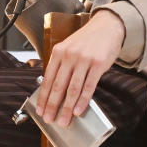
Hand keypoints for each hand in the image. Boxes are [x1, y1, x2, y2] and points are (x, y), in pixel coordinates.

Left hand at [36, 9, 125, 126]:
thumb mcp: (68, 47)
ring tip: (64, 120)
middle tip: (50, 119)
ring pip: (72, 89)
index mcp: (58, 52)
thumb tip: (52, 89)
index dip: (43, 97)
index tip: (40, 110)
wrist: (106, 26)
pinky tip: (78, 110)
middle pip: (58, 86)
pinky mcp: (98, 64)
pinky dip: (82, 100)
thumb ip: (60, 65)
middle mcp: (69, 55)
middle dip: (53, 106)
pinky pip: (88, 86)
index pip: (47, 79)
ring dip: (67, 107)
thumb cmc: (87, 40)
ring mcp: (84, 60)